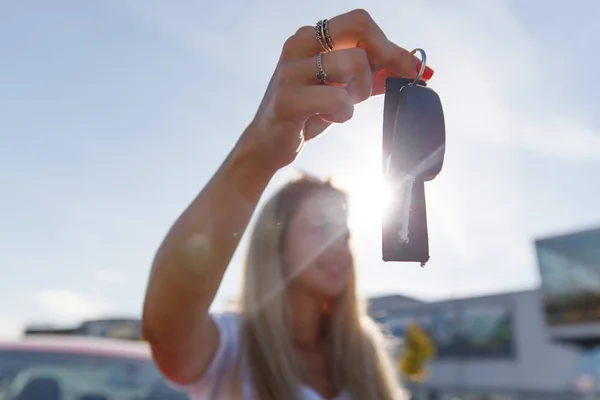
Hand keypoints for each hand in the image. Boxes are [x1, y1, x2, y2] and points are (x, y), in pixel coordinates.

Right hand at [241, 9, 434, 172]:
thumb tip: (418, 68)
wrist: (268, 144)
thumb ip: (374, 74)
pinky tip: (327, 118)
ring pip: (355, 62)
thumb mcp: (343, 87)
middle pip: (360, 26)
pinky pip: (338, 99)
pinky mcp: (287, 99)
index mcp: (311, 36)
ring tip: (343, 106)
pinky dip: (343, 113)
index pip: (361, 21)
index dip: (391, 46)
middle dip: (380, 57)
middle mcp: (298, 44)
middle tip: (370, 86)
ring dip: (360, 91)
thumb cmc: (308, 112)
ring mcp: (290, 70)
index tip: (409, 70)